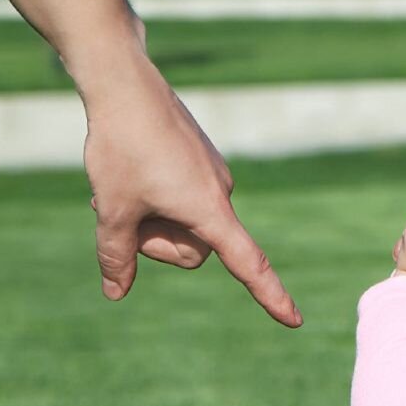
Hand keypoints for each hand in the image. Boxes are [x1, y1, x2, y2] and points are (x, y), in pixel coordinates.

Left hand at [81, 55, 301, 326]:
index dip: (270, 295)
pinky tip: (132, 169)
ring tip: (125, 186)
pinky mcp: (199, 161)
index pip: (248, 264)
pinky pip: (182, 197)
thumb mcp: (112, 209)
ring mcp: (211, 176)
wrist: (123, 83)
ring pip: (185, 223)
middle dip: (158, 243)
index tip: (293, 321)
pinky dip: (156, 196)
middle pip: (194, 251)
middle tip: (123, 214)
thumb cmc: (119, 147)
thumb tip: (116, 292)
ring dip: (153, 217)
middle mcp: (220, 194)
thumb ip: (116, 256)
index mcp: (209, 210)